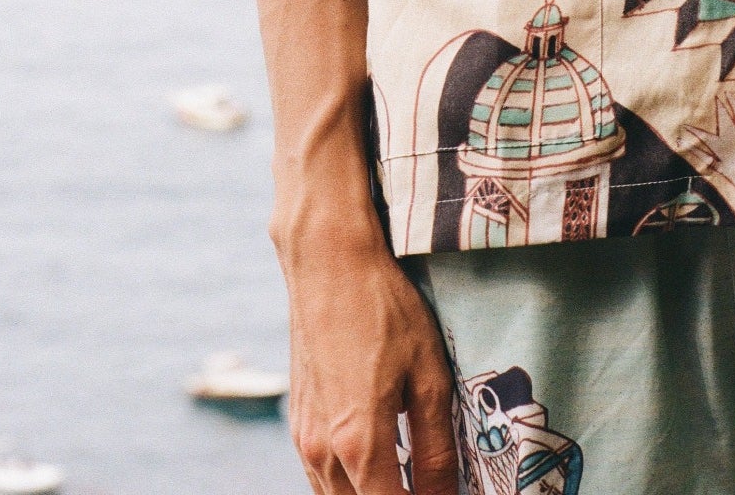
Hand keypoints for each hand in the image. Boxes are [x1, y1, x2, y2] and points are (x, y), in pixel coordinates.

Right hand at [279, 219, 457, 494]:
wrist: (328, 262)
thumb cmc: (384, 310)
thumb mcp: (428, 375)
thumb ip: (436, 447)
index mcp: (359, 443)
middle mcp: (322, 451)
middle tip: (430, 485)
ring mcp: (303, 438)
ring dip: (370, 494)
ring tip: (409, 477)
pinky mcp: (298, 422)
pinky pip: (322, 477)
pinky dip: (349, 484)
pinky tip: (379, 463)